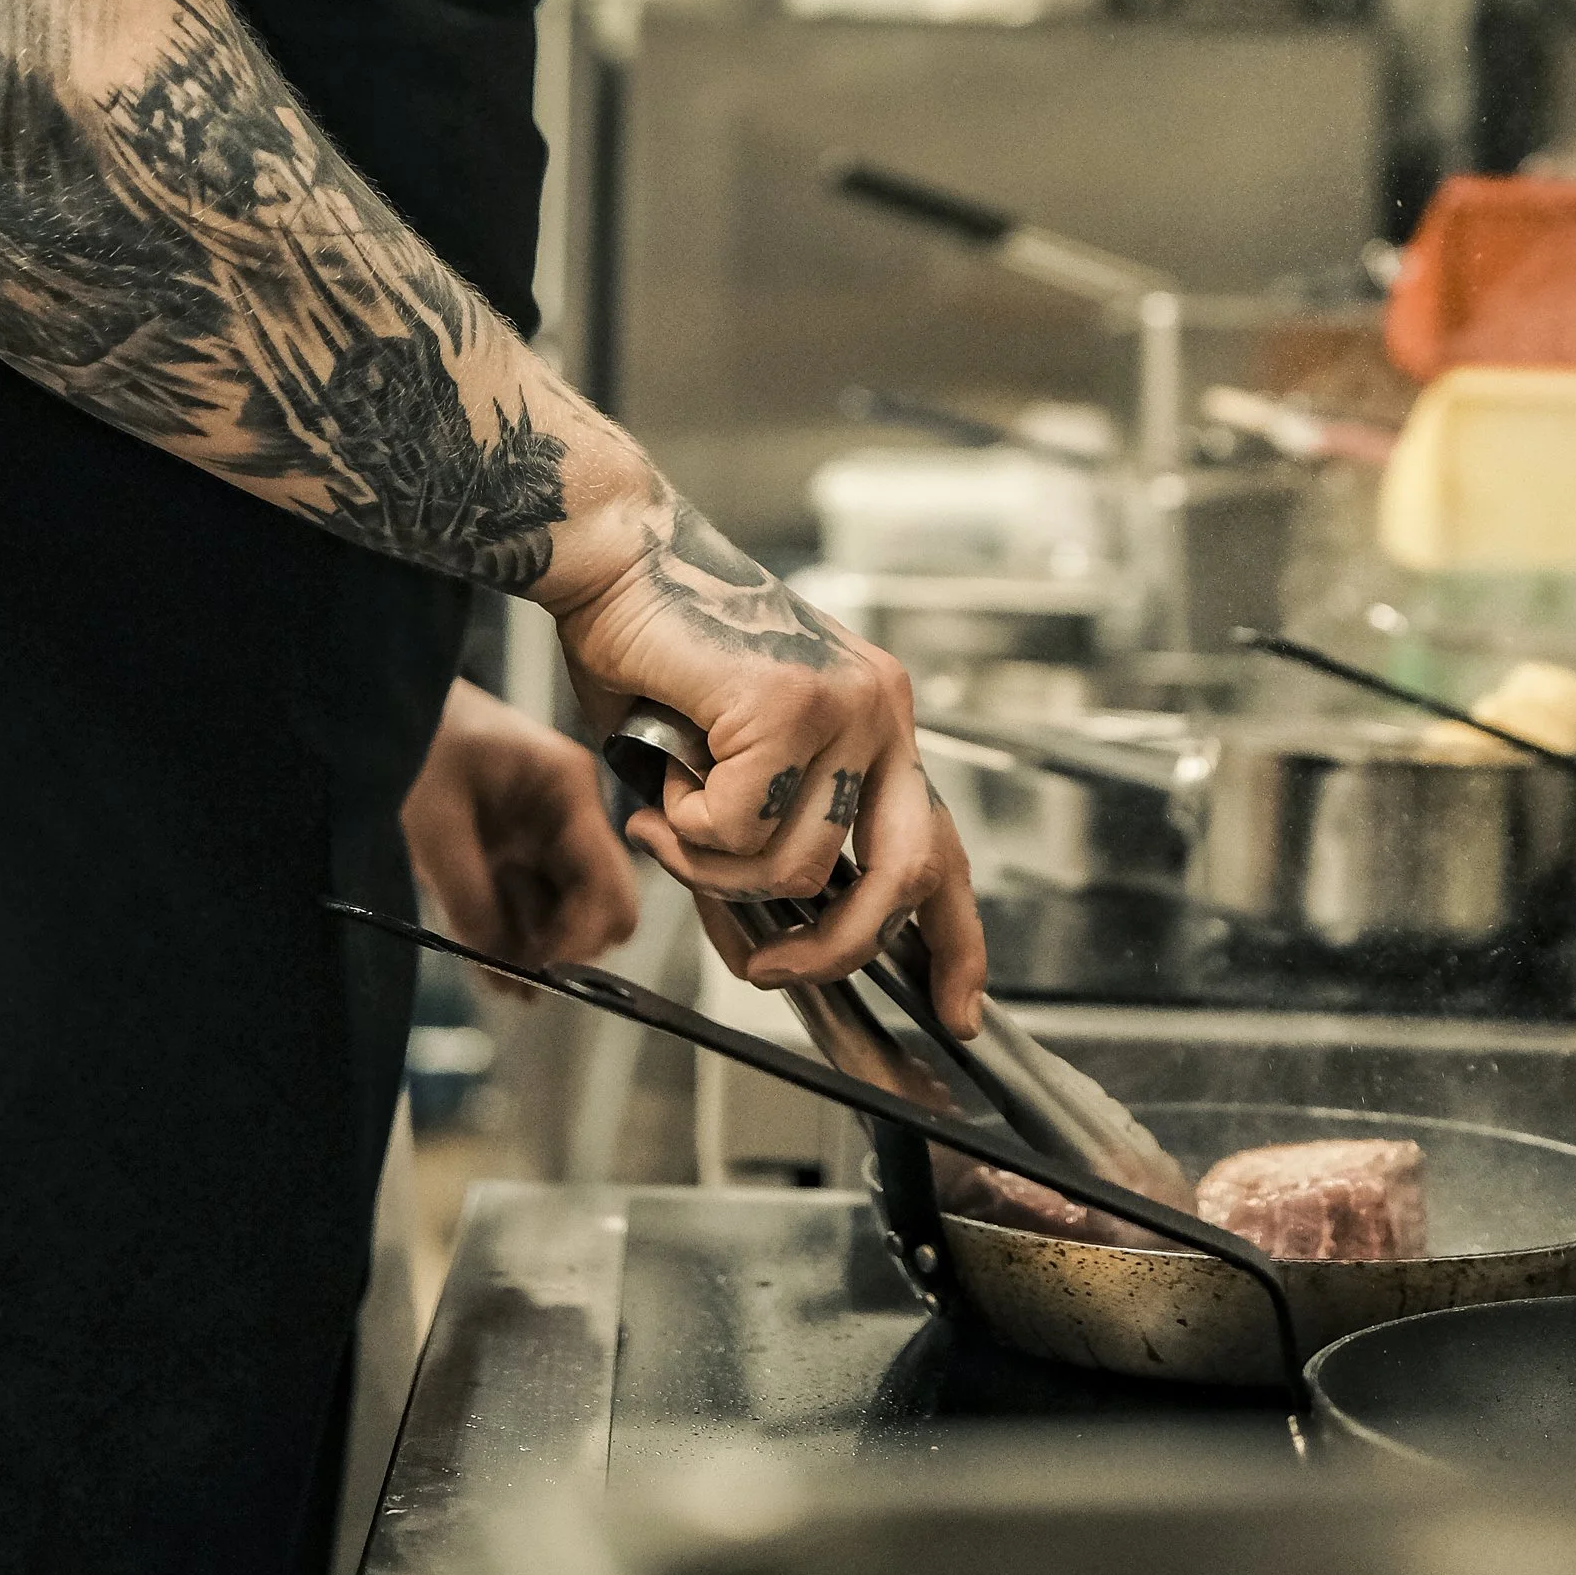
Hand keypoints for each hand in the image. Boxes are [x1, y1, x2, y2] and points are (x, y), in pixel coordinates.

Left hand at [400, 679, 639, 971]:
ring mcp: (542, 830)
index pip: (609, 883)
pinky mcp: (513, 845)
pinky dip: (514, 934)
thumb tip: (504, 967)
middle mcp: (567, 814)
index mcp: (568, 791)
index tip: (541, 973)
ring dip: (537, 948)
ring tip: (502, 985)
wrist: (386, 705)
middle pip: (596, 902)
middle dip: (566, 946)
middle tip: (520, 979)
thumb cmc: (416, 741)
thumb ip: (472, 899)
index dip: (582, 938)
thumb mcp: (435, 824)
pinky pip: (528, 902)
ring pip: (562, 909)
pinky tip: (492, 966)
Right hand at [541, 490, 985, 1038]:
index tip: (959, 1013)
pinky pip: (740, 828)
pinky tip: (667, 775)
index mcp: (882, 724)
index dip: (956, 942)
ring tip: (672, 812)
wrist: (616, 561)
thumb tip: (770, 951)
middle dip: (835, 949)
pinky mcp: (792, 702)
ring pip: (799, 865)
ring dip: (715, 867)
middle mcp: (883, 710)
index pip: (943, 847)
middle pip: (903, 876)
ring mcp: (847, 703)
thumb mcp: (731, 775)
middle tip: (765, 968)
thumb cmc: (659, 660)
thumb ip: (764, 850)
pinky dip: (686, 825)